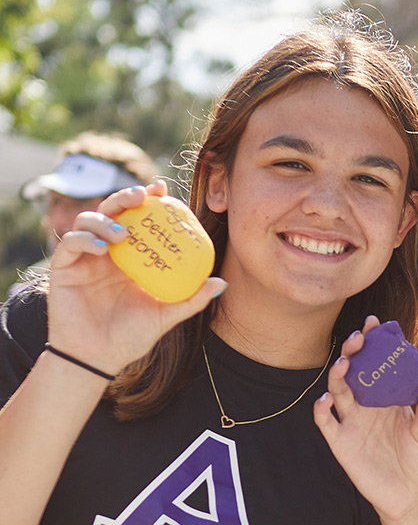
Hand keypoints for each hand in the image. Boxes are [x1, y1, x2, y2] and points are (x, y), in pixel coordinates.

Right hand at [47, 181, 226, 376]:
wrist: (99, 359)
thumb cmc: (131, 336)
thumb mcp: (166, 315)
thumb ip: (192, 298)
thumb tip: (222, 283)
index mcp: (132, 257)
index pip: (139, 219)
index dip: (149, 199)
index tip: (163, 188)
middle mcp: (108, 251)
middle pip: (112, 211)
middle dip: (126, 196)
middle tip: (143, 196)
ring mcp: (85, 258)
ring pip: (88, 220)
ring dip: (106, 219)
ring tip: (123, 234)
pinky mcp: (64, 268)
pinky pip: (70, 243)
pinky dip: (84, 238)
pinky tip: (102, 248)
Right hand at [314, 316, 417, 524]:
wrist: (410, 497)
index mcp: (389, 397)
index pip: (379, 363)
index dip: (375, 343)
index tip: (376, 323)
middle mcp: (368, 405)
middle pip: (355, 371)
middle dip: (354, 351)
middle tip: (359, 337)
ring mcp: (352, 422)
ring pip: (338, 390)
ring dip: (338, 374)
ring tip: (344, 362)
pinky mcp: (341, 442)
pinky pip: (327, 422)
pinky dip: (323, 410)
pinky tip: (326, 400)